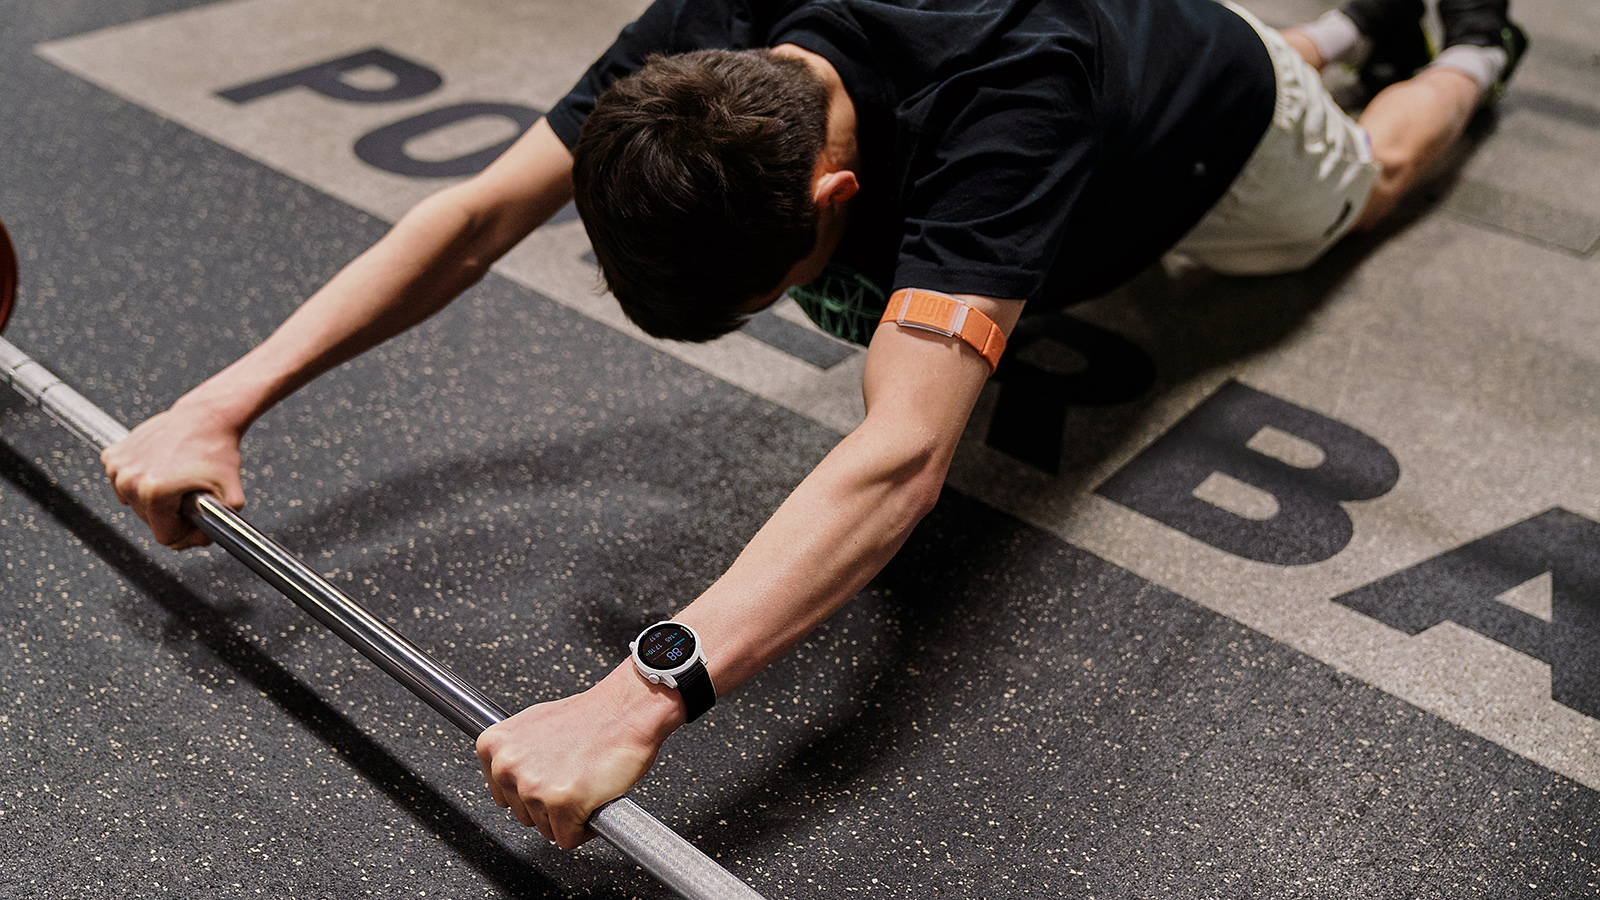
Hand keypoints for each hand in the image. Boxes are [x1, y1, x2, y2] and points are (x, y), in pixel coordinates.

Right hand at [101, 397, 246, 549]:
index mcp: (154, 493)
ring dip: (155, 499)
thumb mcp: (232, 496)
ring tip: (176, 480)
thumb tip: (201, 541)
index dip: (186, 532)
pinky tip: (159, 468)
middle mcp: (130, 480)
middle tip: (190, 495)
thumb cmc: (217, 450)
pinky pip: (123, 483)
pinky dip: (139, 480)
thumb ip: (221, 527)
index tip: (197, 517)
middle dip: (171, 514)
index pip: (165, 537)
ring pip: (135, 504)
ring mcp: (117, 467)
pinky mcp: (112, 455)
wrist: (205, 417)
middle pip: (148, 521)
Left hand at [476, 669, 681, 847]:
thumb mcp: (534, 724)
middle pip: (524, 814)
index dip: (534, 791)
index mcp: (494, 746)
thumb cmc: (590, 716)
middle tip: (573, 778)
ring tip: (584, 784)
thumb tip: (511, 776)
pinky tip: (593, 800)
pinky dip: (584, 828)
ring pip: (545, 829)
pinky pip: (568, 839)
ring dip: (568, 816)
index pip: (504, 795)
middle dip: (551, 804)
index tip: (551, 778)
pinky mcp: (561, 803)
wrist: (625, 710)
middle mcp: (506, 767)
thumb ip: (516, 753)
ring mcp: (533, 786)